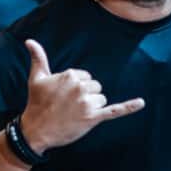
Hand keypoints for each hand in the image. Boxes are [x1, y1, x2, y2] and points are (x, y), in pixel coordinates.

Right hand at [18, 38, 144, 153]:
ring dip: (91, 108)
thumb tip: (29, 41)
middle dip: (85, 97)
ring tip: (74, 114)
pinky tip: (141, 103)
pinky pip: (114, 110)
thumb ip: (38, 58)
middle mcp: (80, 87)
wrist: (36, 130)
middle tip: (68, 107)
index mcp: (70, 75)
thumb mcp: (37, 78)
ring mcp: (87, 103)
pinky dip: (129, 107)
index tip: (63, 97)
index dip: (76, 88)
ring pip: (101, 99)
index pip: (86, 77)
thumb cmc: (36, 103)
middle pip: (96, 88)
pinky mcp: (93, 118)